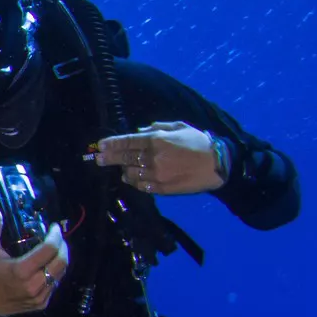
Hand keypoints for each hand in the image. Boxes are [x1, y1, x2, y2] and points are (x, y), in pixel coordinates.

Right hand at [0, 199, 69, 316]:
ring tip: (54, 249)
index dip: (55, 236)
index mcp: (21, 271)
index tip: (54, 227)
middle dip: (62, 246)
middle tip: (57, 237)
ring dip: (60, 259)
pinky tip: (47, 265)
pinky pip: (55, 284)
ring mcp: (39, 296)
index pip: (49, 250)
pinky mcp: (42, 303)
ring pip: (61, 273)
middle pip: (61, 262)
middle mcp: (34, 285)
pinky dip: (54, 272)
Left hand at [91, 121, 226, 194]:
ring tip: (123, 169)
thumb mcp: (179, 127)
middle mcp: (153, 158)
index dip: (112, 144)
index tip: (101, 145)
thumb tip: (139, 132)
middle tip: (98, 159)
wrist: (218, 164)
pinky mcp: (162, 189)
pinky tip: (134, 178)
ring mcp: (156, 175)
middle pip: (125, 158)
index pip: (127, 142)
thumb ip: (157, 128)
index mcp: (157, 141)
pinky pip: (142, 186)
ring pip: (130, 174)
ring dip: (124, 170)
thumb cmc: (199, 142)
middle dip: (109, 158)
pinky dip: (135, 182)